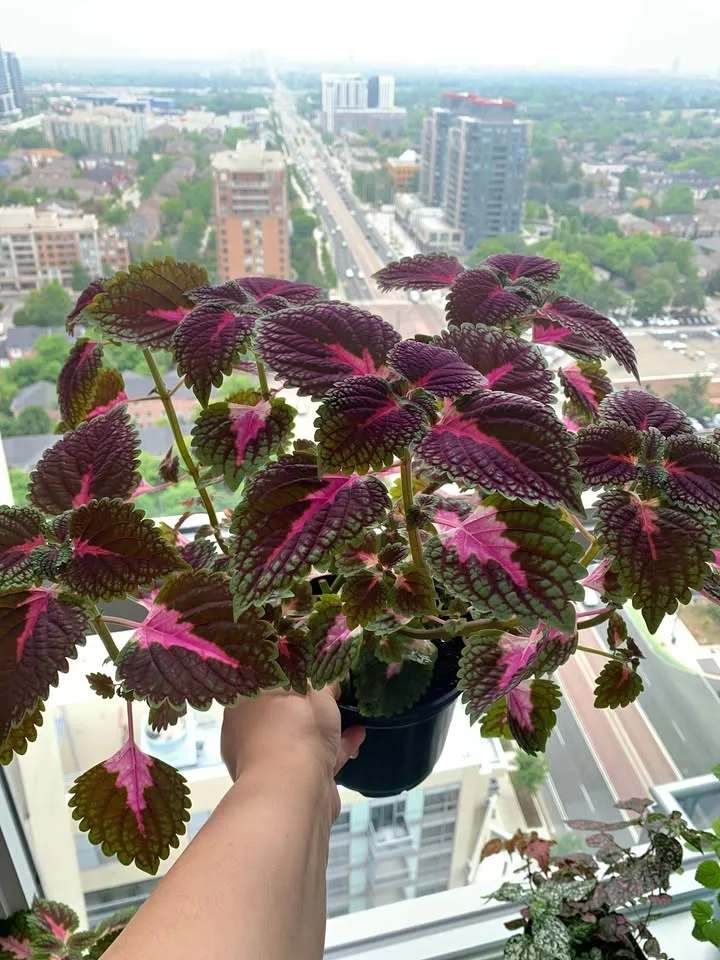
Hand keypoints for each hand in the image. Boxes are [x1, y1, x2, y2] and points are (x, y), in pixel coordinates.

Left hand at [221, 686, 364, 819]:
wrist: (292, 790)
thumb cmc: (294, 727)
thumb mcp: (315, 690)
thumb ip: (323, 680)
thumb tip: (329, 676)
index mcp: (243, 705)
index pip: (264, 683)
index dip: (290, 676)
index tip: (313, 672)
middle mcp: (249, 733)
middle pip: (283, 712)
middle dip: (310, 705)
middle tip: (335, 693)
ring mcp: (268, 761)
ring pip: (301, 738)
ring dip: (328, 728)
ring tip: (353, 713)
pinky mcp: (289, 783)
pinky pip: (315, 758)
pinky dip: (336, 747)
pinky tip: (357, 736)